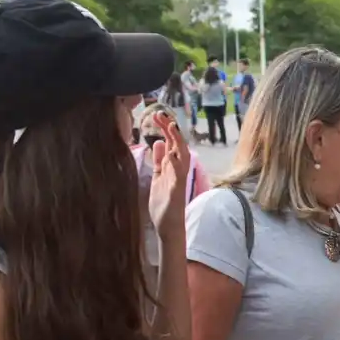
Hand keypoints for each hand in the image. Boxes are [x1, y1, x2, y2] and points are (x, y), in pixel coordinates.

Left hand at [146, 112, 189, 236]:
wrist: (167, 225)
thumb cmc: (163, 203)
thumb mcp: (158, 177)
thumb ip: (159, 161)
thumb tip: (158, 142)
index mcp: (171, 167)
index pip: (170, 143)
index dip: (165, 129)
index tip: (156, 116)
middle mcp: (177, 170)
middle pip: (177, 145)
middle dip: (170, 129)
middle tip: (160, 114)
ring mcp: (178, 180)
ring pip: (183, 156)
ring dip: (178, 141)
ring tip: (172, 127)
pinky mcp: (177, 191)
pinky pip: (179, 176)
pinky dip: (177, 165)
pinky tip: (173, 154)